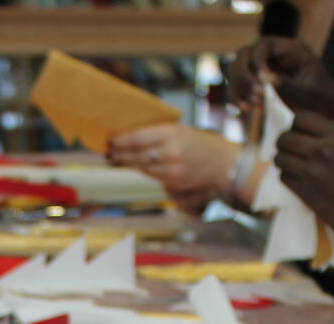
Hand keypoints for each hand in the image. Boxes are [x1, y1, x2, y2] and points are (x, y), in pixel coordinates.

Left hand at [107, 125, 238, 209]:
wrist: (225, 164)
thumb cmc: (202, 143)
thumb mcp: (182, 130)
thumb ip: (159, 133)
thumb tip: (132, 136)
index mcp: (172, 133)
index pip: (137, 138)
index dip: (120, 140)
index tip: (110, 139)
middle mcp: (170, 152)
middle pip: (135, 155)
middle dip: (119, 153)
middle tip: (108, 151)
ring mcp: (172, 170)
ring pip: (141, 167)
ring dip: (127, 163)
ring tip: (116, 158)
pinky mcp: (174, 183)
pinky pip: (152, 176)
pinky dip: (142, 170)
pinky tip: (134, 165)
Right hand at [227, 37, 333, 125]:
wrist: (323, 121)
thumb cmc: (323, 106)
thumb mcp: (311, 97)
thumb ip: (291, 87)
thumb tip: (267, 79)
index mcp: (291, 50)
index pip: (264, 44)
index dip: (258, 60)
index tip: (262, 81)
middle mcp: (274, 56)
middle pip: (244, 55)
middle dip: (245, 76)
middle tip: (257, 96)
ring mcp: (262, 71)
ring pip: (235, 70)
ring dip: (239, 87)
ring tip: (253, 105)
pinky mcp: (255, 87)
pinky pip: (236, 87)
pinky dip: (235, 97)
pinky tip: (246, 109)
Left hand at [275, 111, 333, 248]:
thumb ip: (329, 140)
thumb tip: (298, 133)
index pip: (300, 118)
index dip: (296, 126)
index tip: (300, 135)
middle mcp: (324, 149)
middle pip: (285, 138)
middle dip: (284, 144)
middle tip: (292, 152)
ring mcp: (313, 172)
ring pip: (280, 158)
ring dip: (284, 162)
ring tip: (295, 167)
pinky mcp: (306, 193)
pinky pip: (284, 177)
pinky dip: (288, 178)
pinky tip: (300, 182)